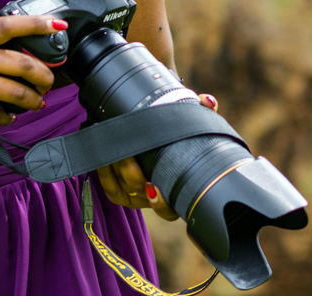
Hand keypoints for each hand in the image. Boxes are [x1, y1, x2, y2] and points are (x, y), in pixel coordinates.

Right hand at [0, 15, 63, 124]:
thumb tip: (12, 51)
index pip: (11, 26)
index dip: (37, 24)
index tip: (59, 24)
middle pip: (23, 65)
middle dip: (44, 76)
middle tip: (49, 81)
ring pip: (15, 93)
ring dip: (33, 100)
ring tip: (37, 101)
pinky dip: (7, 117)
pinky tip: (10, 116)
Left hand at [95, 92, 218, 219]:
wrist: (167, 148)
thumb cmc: (184, 145)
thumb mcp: (195, 131)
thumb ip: (202, 115)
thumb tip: (207, 101)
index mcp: (176, 193)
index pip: (169, 209)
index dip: (160, 201)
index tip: (153, 185)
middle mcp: (156, 198)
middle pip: (141, 192)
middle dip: (132, 173)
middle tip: (128, 150)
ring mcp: (138, 196)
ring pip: (123, 187)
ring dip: (116, 166)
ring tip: (113, 142)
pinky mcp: (122, 193)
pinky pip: (110, 187)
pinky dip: (105, 171)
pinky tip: (104, 151)